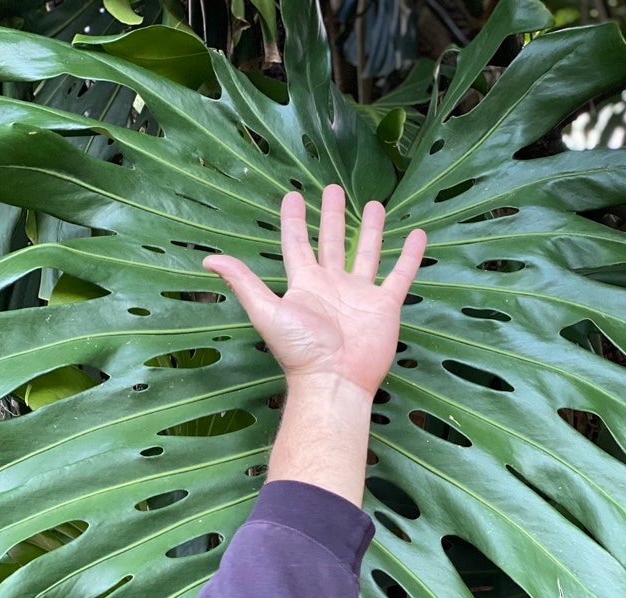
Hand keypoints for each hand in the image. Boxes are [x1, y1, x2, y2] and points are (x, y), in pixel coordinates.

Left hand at [203, 184, 426, 399]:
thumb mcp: (266, 311)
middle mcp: (332, 285)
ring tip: (374, 205)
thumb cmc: (300, 350)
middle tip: (333, 189)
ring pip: (366, 254)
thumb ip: (243, 282)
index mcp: (304, 284)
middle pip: (331, 242)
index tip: (292, 195)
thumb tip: (208, 260)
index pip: (297, 244)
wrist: (335, 379)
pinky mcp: (384, 306)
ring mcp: (359, 295)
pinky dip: (409, 257)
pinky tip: (417, 236)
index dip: (293, 220)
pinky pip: (399, 276)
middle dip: (331, 216)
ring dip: (370, 230)